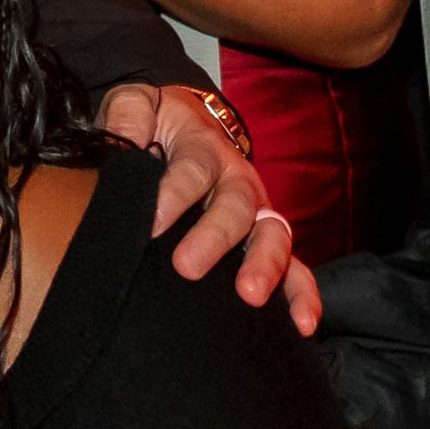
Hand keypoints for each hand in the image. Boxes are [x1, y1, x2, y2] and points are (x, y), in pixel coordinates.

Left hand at [102, 80, 316, 332]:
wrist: (184, 126)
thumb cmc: (155, 126)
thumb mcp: (137, 105)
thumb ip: (129, 116)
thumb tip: (125, 142)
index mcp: (203, 148)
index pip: (193, 169)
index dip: (175, 194)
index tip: (153, 223)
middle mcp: (237, 180)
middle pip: (235, 205)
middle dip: (214, 237)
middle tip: (187, 266)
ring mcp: (258, 213)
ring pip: (273, 235)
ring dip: (265, 265)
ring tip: (250, 295)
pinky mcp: (270, 243)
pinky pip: (296, 269)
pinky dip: (303, 294)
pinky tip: (303, 323)